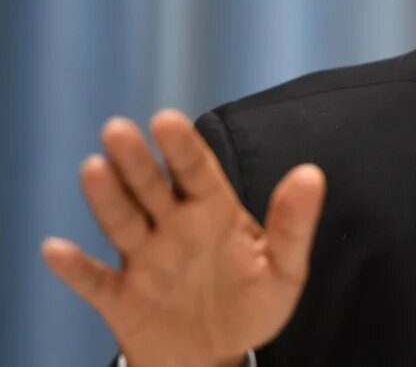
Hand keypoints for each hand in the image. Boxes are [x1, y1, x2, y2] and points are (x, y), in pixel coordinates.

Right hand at [41, 109, 325, 366]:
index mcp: (212, 213)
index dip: (182, 148)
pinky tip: (56, 249)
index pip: (196, 172)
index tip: (167, 120)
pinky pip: (95, 282)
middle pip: (151, 188)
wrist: (216, 356)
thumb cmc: (252, 305)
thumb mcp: (284, 268)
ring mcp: (144, 261)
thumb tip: (312, 173)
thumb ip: (294, 224)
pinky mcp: (121, 299)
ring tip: (93, 169)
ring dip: (106, 199)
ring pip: (122, 223)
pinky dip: (76, 268)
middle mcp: (172, 228)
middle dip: (135, 162)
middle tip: (117, 129)